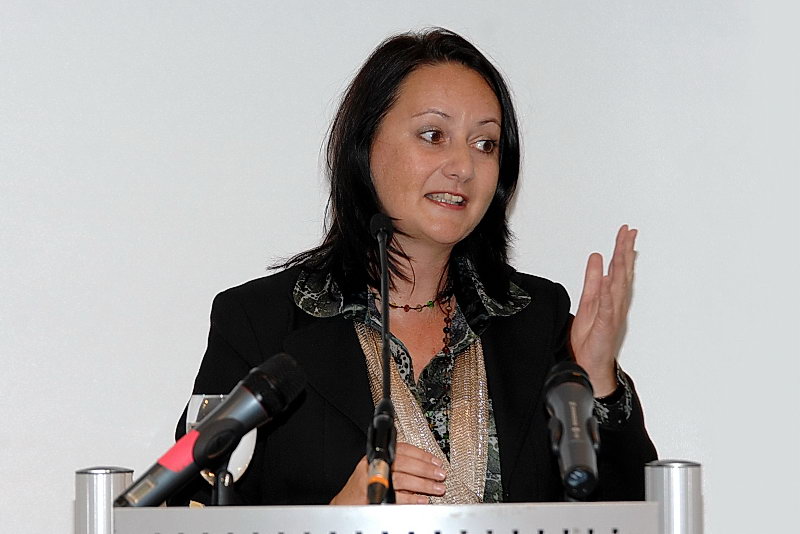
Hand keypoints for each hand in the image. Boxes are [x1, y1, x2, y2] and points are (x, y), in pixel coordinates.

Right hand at [329, 443, 446, 504]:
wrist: (343, 506)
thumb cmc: (360, 490)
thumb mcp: (377, 471)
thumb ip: (396, 468)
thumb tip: (423, 471)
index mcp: (376, 456)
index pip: (402, 449)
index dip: (422, 455)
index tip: (435, 461)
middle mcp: (373, 465)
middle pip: (404, 463)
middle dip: (425, 469)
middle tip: (439, 475)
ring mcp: (372, 481)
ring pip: (402, 479)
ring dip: (423, 484)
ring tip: (435, 488)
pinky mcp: (372, 496)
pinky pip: (396, 498)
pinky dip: (411, 499)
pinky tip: (421, 500)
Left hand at [570, 225, 636, 396]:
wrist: (590, 363)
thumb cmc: (592, 337)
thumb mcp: (588, 300)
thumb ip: (592, 279)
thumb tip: (596, 259)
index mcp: (610, 296)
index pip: (618, 268)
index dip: (621, 249)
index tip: (625, 232)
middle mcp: (615, 303)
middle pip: (621, 273)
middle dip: (624, 251)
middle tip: (629, 232)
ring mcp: (612, 314)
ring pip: (618, 286)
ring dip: (621, 267)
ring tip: (623, 249)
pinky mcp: (605, 326)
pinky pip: (608, 308)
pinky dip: (609, 295)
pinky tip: (610, 282)